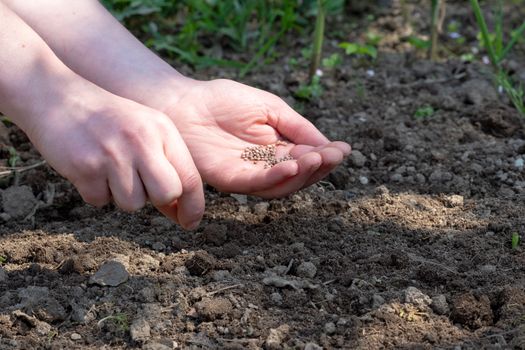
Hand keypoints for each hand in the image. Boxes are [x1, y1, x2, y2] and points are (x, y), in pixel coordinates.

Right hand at [27, 83, 204, 228]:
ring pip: (132, 204)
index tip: (190, 222)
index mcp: (163, 131)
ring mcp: (114, 154)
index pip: (190, 178)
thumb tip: (182, 211)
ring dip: (120, 195)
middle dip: (157, 200)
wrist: (58, 97)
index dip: (194, 207)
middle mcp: (142, 141)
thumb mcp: (147, 130)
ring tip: (109, 168)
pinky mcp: (86, 167)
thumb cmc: (110, 121)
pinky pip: (100, 201)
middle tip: (140, 185)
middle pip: (167, 194)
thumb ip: (167, 163)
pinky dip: (94, 191)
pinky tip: (90, 168)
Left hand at [165, 79, 350, 197]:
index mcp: (276, 148)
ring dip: (303, 174)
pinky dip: (277, 178)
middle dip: (319, 167)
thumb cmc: (224, 100)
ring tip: (317, 159)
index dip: (326, 155)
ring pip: (282, 185)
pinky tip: (293, 165)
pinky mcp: (230, 180)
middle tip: (333, 156)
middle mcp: (265, 166)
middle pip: (299, 175)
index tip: (344, 149)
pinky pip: (258, 184)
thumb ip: (297, 127)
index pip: (307, 157)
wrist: (185, 102)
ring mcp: (248, 175)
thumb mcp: (270, 107)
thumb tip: (329, 145)